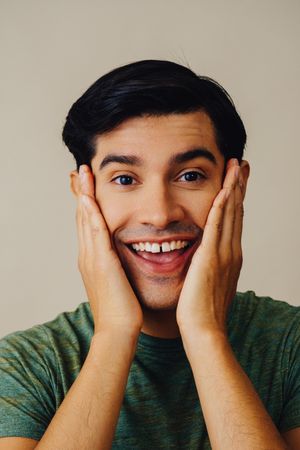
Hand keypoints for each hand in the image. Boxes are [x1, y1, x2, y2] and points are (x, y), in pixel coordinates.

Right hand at [76, 165, 142, 335]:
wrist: (118, 330)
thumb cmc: (122, 310)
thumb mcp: (118, 282)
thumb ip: (118, 268)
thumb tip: (124, 260)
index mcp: (93, 260)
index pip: (89, 225)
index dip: (87, 204)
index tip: (88, 186)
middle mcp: (88, 255)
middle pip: (83, 217)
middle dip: (81, 193)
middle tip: (80, 172)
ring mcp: (92, 258)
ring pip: (86, 219)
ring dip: (84, 195)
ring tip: (82, 174)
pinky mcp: (102, 262)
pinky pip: (95, 232)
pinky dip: (91, 213)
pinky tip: (89, 197)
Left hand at [176, 158, 243, 335]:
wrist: (203, 331)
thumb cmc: (202, 310)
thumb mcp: (210, 282)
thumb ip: (209, 265)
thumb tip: (205, 256)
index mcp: (229, 255)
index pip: (233, 219)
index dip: (236, 197)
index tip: (237, 179)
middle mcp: (230, 251)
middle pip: (236, 211)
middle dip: (239, 186)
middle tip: (241, 164)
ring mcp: (222, 255)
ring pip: (229, 214)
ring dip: (233, 189)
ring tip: (236, 168)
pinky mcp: (210, 260)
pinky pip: (216, 229)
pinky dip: (221, 209)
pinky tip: (223, 192)